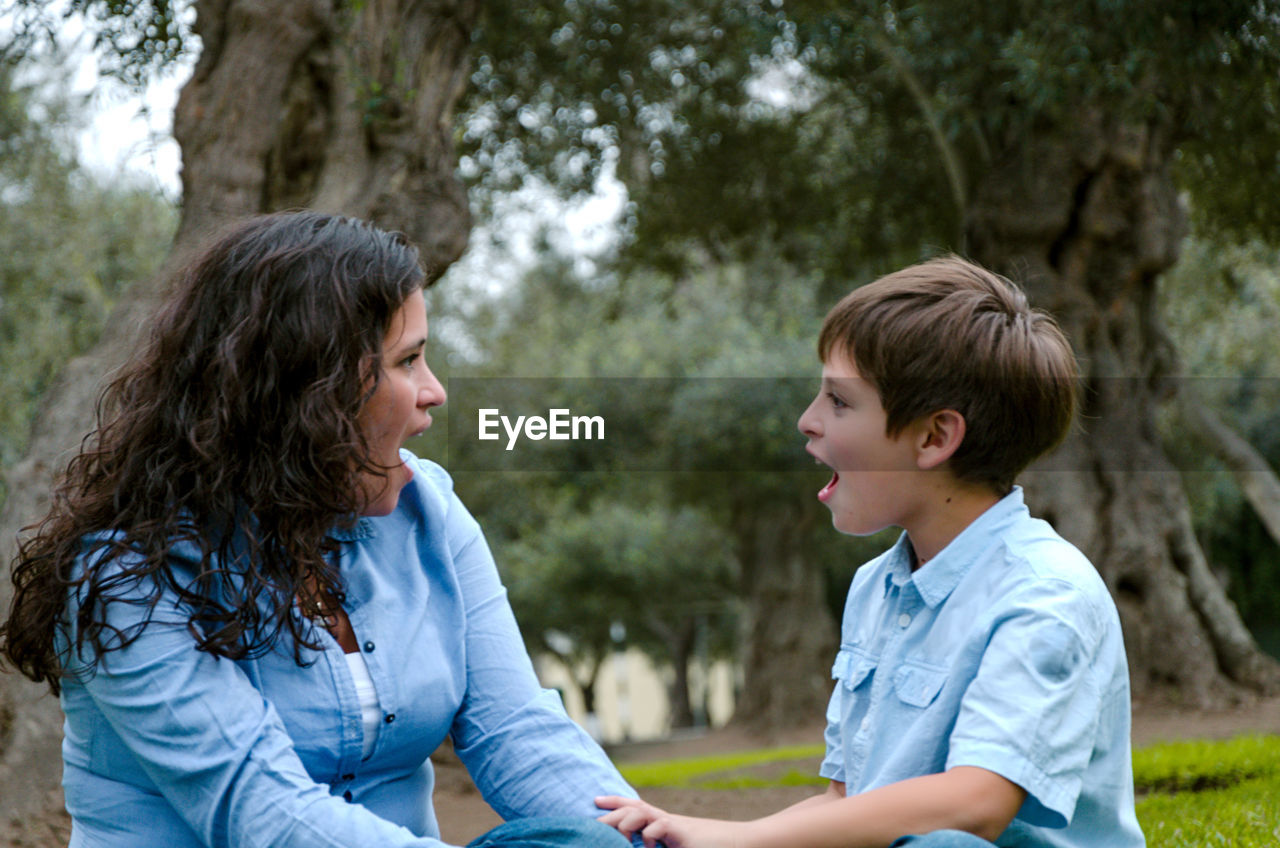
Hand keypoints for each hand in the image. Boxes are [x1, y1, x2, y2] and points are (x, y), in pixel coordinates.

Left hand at [596, 796, 746, 847]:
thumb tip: (642, 845)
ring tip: (618, 836)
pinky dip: (649, 835)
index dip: (615, 802)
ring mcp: (674, 824)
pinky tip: (646, 846)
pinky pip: (660, 826)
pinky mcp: (683, 832)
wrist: (738, 843)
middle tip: (593, 821)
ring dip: (626, 822)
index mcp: (661, 824)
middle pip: (632, 808)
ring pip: (641, 812)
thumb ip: (659, 846)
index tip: (595, 800)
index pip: (634, 807)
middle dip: (611, 813)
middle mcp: (664, 820)